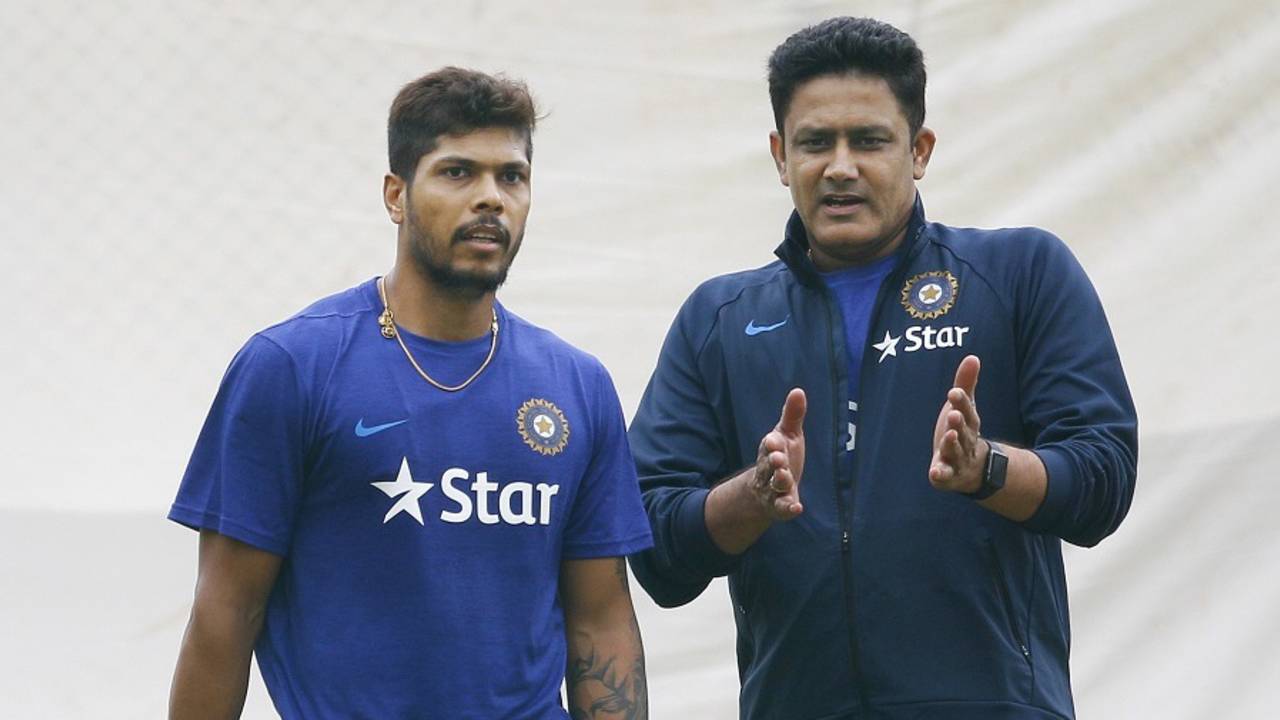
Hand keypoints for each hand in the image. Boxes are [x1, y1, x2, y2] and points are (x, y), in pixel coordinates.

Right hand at [750, 388, 805, 519]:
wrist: (765, 491)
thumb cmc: (781, 457)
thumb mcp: (788, 435)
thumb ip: (792, 415)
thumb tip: (798, 390)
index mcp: (771, 450)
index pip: (769, 445)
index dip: (771, 444)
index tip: (774, 440)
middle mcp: (769, 469)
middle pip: (768, 465)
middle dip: (773, 462)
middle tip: (778, 459)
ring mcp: (772, 489)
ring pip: (774, 485)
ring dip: (779, 481)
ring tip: (785, 477)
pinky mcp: (779, 506)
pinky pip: (782, 508)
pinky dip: (788, 508)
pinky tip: (797, 508)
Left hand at [929, 355, 987, 493]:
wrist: (974, 469)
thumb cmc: (964, 431)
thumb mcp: (965, 407)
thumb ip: (966, 384)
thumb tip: (973, 357)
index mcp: (969, 423)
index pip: (967, 411)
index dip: (961, 402)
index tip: (953, 391)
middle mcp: (966, 441)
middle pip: (964, 432)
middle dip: (959, 424)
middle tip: (953, 415)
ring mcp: (958, 459)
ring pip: (957, 453)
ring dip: (952, 445)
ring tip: (947, 436)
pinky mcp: (948, 475)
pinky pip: (946, 476)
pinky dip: (941, 475)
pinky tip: (935, 473)